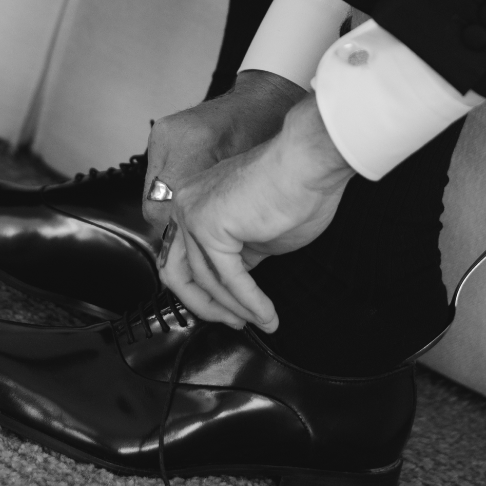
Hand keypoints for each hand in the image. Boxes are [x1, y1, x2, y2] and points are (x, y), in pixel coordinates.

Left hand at [156, 94, 354, 332]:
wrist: (308, 162)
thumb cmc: (295, 187)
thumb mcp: (260, 232)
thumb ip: (240, 254)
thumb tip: (235, 283)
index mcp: (197, 201)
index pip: (186, 258)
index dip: (204, 291)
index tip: (232, 310)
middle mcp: (187, 204)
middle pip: (177, 273)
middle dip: (206, 306)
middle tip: (234, 323)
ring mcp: (193, 214)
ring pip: (205, 280)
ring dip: (235, 308)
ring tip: (262, 320)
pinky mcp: (209, 226)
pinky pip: (229, 277)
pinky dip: (250, 301)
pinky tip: (267, 313)